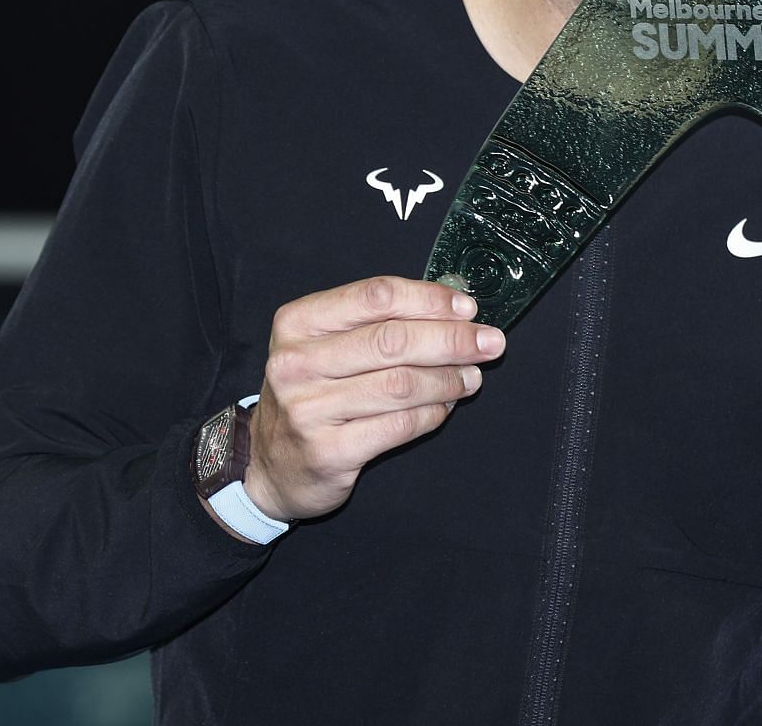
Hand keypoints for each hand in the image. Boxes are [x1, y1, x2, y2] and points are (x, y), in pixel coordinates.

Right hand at [242, 276, 502, 522]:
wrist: (271, 464)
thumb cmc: (313, 392)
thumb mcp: (327, 345)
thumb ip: (379, 322)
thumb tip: (455, 307)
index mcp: (297, 322)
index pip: (375, 296)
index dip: (429, 299)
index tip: (467, 307)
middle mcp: (296, 362)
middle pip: (392, 340)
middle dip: (452, 340)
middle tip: (490, 343)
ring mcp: (308, 409)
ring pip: (401, 385)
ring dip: (448, 379)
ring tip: (472, 377)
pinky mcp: (328, 451)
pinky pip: (398, 426)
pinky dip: (432, 413)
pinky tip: (446, 406)